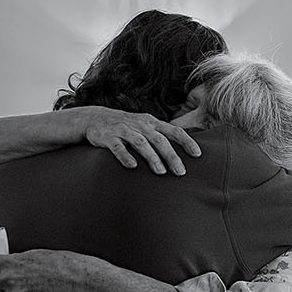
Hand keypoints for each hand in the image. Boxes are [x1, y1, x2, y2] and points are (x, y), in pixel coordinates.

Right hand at [82, 107, 200, 175]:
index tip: (197, 154)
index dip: (186, 142)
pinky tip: (133, 166)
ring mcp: (124, 130)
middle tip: (180, 172)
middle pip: (159, 140)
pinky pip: (118, 147)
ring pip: (141, 143)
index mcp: (152, 123)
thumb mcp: (146, 127)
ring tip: (161, 171)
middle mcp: (140, 125)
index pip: (174, 131)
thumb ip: (163, 136)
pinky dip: (126, 156)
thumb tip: (186, 149)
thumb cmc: (127, 127)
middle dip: (171, 156)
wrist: (94, 118)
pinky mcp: (108, 137)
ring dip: (152, 157)